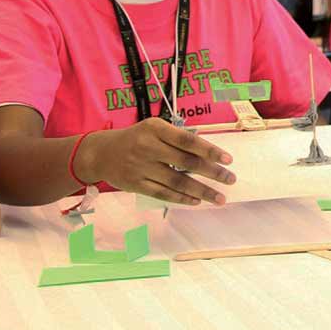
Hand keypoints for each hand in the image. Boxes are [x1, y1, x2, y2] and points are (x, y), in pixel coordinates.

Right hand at [77, 119, 235, 205]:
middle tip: (231, 179)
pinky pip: (163, 193)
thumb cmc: (136, 138)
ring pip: (177, 182)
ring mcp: (141, 167)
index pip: (188, 140)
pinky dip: (182, 198)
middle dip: (212, 173)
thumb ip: (177, 138)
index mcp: (155, 129)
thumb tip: (209, 153)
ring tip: (219, 198)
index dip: (210, 150)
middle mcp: (148, 147)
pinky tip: (197, 201)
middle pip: (186, 162)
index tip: (228, 159)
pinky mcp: (135, 184)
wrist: (100, 153)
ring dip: (202, 191)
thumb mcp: (154, 129)